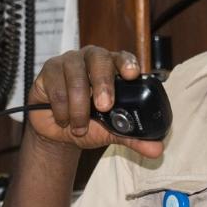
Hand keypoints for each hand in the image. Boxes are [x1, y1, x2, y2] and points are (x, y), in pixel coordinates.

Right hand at [27, 46, 164, 158]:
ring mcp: (69, 61)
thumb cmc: (89, 123)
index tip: (132, 74)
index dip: (127, 63)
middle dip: (103, 83)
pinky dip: (61, 108)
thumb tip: (157, 149)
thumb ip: (133, 137)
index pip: (122, 57)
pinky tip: (64, 119)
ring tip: (80, 127)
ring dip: (79, 106)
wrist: (59, 133)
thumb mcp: (112, 131)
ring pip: (76, 75)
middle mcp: (92, 58)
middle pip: (99, 59)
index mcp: (112, 67)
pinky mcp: (49, 70)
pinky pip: (55, 86)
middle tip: (105, 106)